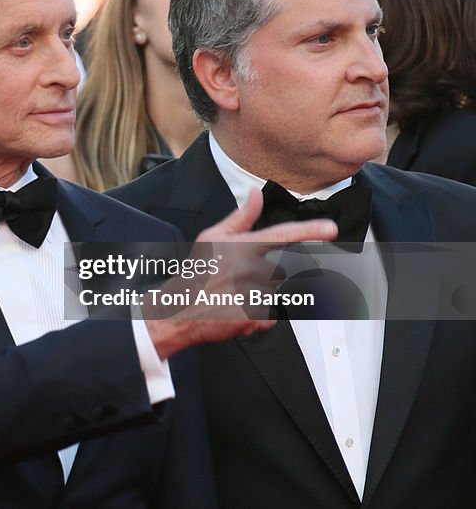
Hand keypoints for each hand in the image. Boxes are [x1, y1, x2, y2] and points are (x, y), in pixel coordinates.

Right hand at [145, 189, 336, 358]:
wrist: (180, 309)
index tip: (330, 229)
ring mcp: (256, 293)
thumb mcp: (212, 237)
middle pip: (281, 270)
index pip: (283, 234)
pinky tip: (237, 308)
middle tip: (241, 279)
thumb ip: (241, 217)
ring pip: (275, 292)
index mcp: (244, 247)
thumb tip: (254, 194)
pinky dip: (257, 314)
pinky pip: (269, 314)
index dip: (310, 230)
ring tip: (236, 294)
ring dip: (261, 294)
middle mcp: (253, 269)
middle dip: (268, 275)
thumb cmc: (195, 272)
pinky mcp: (257, 316)